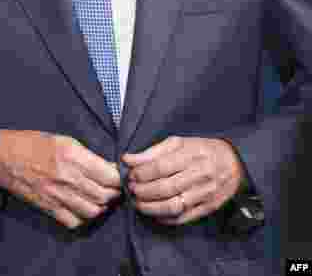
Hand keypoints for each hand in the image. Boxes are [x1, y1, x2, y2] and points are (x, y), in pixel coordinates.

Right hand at [0, 129, 120, 228]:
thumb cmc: (32, 144)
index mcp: (72, 156)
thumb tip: (107, 168)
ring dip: (99, 206)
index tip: (116, 176)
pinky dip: (81, 217)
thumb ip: (86, 155)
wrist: (3, 157)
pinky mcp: (49, 207)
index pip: (110, 176)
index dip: (118, 177)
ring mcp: (58, 194)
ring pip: (93, 210)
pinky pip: (74, 221)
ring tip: (97, 199)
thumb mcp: (62, 140)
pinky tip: (79, 207)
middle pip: (105, 195)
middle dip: (112, 193)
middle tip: (110, 188)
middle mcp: (67, 177)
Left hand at [123, 136, 244, 225]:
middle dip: (143, 191)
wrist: (235, 163)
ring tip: (138, 203)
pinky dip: (165, 219)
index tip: (132, 175)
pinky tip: (154, 214)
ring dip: (151, 208)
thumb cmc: (201, 150)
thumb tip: (127, 159)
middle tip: (132, 190)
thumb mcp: (178, 143)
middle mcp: (200, 175)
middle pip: (165, 188)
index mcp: (191, 155)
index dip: (142, 173)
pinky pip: (184, 218)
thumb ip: (152, 152)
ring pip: (173, 206)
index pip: (161, 167)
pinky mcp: (208, 207)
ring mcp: (205, 194)